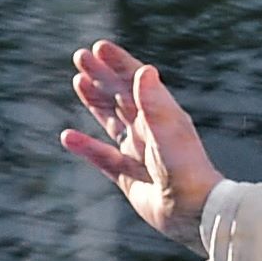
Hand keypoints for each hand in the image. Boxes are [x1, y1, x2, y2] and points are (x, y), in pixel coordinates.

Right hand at [63, 41, 224, 246]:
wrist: (193, 212)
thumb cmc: (186, 170)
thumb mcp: (168, 132)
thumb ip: (153, 103)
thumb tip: (143, 69)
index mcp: (162, 115)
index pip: (136, 82)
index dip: (118, 63)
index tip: (98, 47)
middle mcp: (149, 130)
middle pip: (120, 97)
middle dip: (101, 76)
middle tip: (80, 56)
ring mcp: (137, 153)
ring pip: (110, 121)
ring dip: (94, 102)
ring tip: (78, 82)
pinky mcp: (127, 177)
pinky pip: (101, 157)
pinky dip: (85, 146)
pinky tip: (68, 136)